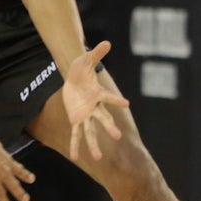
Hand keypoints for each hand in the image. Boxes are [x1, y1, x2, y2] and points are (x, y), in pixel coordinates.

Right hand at [0, 132, 33, 200]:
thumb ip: (0, 151)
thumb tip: (0, 149)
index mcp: (7, 162)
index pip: (19, 170)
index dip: (25, 175)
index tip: (32, 179)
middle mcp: (3, 173)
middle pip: (14, 186)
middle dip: (20, 193)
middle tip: (26, 200)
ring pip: (2, 195)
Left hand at [59, 41, 128, 161]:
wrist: (73, 78)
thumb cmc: (81, 68)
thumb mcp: (85, 60)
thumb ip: (96, 54)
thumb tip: (107, 43)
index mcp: (98, 94)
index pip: (109, 98)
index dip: (117, 101)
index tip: (127, 104)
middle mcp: (94, 107)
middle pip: (103, 118)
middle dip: (109, 127)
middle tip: (118, 137)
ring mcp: (86, 115)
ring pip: (90, 131)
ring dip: (93, 144)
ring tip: (97, 157)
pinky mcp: (76, 119)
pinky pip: (75, 134)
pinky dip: (75, 145)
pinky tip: (76, 158)